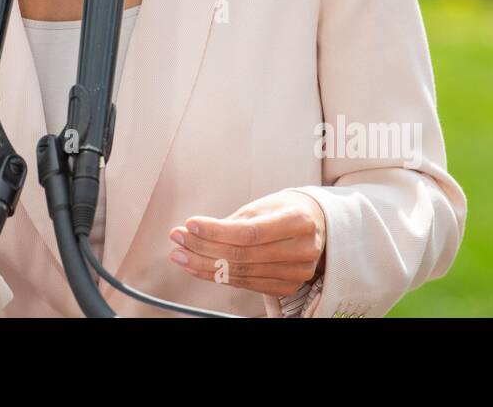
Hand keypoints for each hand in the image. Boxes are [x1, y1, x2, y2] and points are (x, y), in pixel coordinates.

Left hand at [167, 189, 325, 296]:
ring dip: (204, 265)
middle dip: (203, 248)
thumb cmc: (285, 211)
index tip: (189, 224)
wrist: (315, 226)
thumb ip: (232, 221)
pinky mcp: (287, 287)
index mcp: (298, 221)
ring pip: (240, 272)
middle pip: (242, 254)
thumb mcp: (262, 205)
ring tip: (181, 254)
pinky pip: (245, 284)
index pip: (249, 232)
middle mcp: (302, 250)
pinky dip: (218, 276)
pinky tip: (200, 267)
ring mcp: (296, 273)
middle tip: (177, 239)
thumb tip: (194, 231)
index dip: (216, 231)